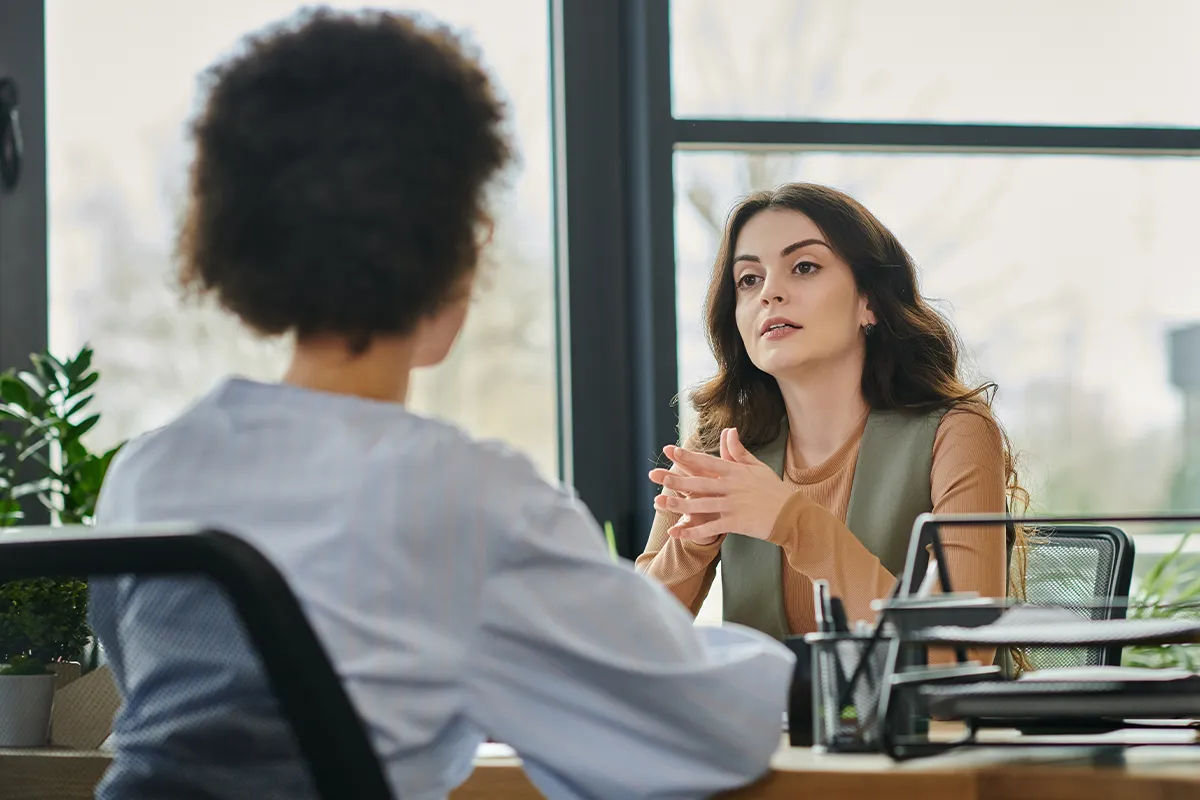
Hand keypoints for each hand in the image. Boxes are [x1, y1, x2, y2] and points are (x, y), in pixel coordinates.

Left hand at [648, 428, 794, 542]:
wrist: (791, 514)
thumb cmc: (773, 489)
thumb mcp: (757, 467)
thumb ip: (739, 452)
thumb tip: (729, 430)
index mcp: (736, 472)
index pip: (708, 462)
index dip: (689, 457)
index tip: (672, 451)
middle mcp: (732, 487)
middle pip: (699, 482)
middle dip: (676, 479)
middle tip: (655, 475)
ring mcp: (733, 506)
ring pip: (701, 504)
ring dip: (679, 504)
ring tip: (660, 502)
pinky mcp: (735, 523)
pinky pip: (710, 528)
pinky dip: (692, 531)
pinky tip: (677, 532)